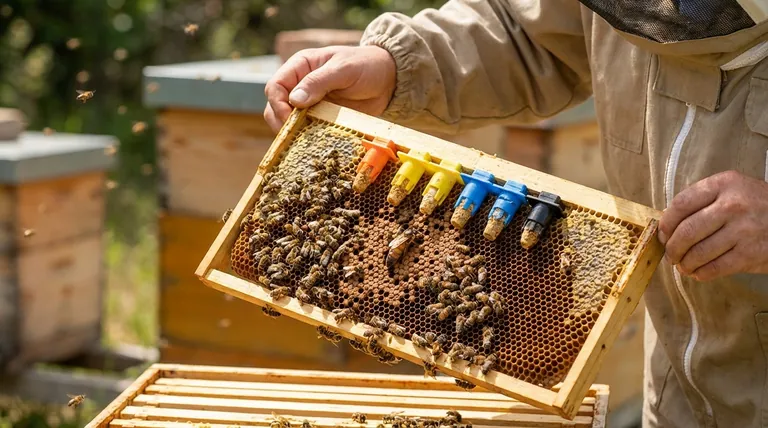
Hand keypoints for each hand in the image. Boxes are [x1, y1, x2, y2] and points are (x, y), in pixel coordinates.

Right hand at [264, 45, 396, 131]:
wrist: (389, 80)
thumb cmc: (366, 65)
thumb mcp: (343, 69)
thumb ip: (318, 82)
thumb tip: (294, 100)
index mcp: (300, 67)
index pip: (275, 86)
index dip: (278, 104)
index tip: (290, 118)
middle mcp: (300, 85)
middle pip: (276, 107)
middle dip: (281, 122)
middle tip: (295, 135)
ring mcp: (310, 104)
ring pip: (288, 122)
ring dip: (293, 133)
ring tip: (303, 142)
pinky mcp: (321, 119)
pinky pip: (307, 131)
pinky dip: (307, 139)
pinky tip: (314, 145)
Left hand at [659, 170, 767, 280]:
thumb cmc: (757, 205)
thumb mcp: (733, 190)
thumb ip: (703, 201)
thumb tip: (668, 225)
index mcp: (724, 184)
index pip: (681, 204)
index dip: (666, 223)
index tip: (663, 233)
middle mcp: (733, 205)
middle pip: (686, 231)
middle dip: (672, 248)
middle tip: (671, 255)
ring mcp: (743, 231)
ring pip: (698, 252)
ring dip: (685, 263)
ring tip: (683, 265)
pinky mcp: (751, 254)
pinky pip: (715, 268)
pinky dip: (701, 273)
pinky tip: (699, 272)